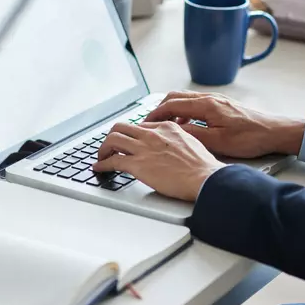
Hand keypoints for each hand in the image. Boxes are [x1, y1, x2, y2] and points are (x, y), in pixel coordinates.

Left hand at [92, 121, 225, 201]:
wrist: (205, 178)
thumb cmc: (202, 166)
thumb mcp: (190, 142)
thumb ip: (176, 139)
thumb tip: (170, 146)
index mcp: (166, 127)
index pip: (140, 126)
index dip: (130, 135)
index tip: (127, 141)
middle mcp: (152, 134)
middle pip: (121, 127)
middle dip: (112, 137)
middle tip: (110, 146)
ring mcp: (143, 149)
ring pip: (112, 140)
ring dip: (103, 149)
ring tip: (102, 156)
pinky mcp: (138, 165)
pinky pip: (113, 161)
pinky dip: (102, 164)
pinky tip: (99, 168)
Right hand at [144, 91, 304, 158]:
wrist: (275, 132)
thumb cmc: (251, 137)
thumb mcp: (218, 141)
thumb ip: (193, 133)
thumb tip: (173, 130)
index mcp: (206, 105)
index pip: (171, 104)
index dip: (154, 114)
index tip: (144, 123)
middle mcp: (210, 98)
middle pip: (175, 97)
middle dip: (159, 108)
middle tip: (150, 122)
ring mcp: (216, 99)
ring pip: (185, 99)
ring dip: (172, 110)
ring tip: (165, 125)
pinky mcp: (222, 104)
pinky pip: (195, 103)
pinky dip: (184, 111)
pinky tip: (187, 125)